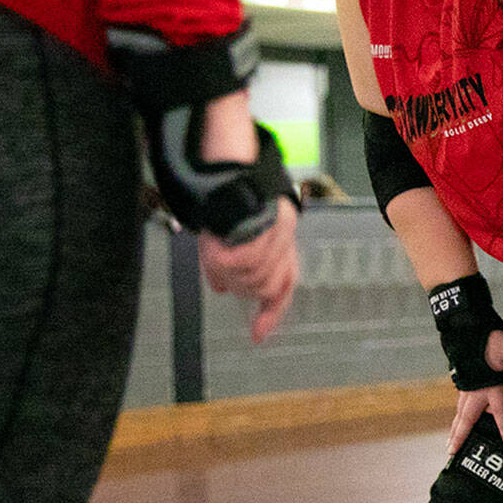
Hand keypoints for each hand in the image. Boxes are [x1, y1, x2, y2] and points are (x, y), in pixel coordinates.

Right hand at [198, 196, 297, 343]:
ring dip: (228, 270)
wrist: (225, 168)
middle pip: (266, 289)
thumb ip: (230, 266)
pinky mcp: (266, 229)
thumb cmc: (227, 199)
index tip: (258, 334)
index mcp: (280, 243)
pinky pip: (243, 262)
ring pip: (253, 278)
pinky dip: (224, 257)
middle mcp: (286, 239)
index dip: (271, 315)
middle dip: (241, 286)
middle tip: (222, 269)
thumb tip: (224, 289)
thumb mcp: (226, 237)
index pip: (283, 288)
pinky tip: (217, 243)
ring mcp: (279, 235)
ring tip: (216, 250)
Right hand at [443, 329, 502, 457]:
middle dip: (460, 436)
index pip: (499, 410)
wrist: (467, 328)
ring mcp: (466, 388)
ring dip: (455, 431)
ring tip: (450, 447)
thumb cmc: (489, 339)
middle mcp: (475, 391)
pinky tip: (455, 426)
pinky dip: (457, 419)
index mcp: (489, 385)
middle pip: (467, 419)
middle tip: (452, 453)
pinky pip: (459, 407)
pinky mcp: (463, 384)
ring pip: (459, 415)